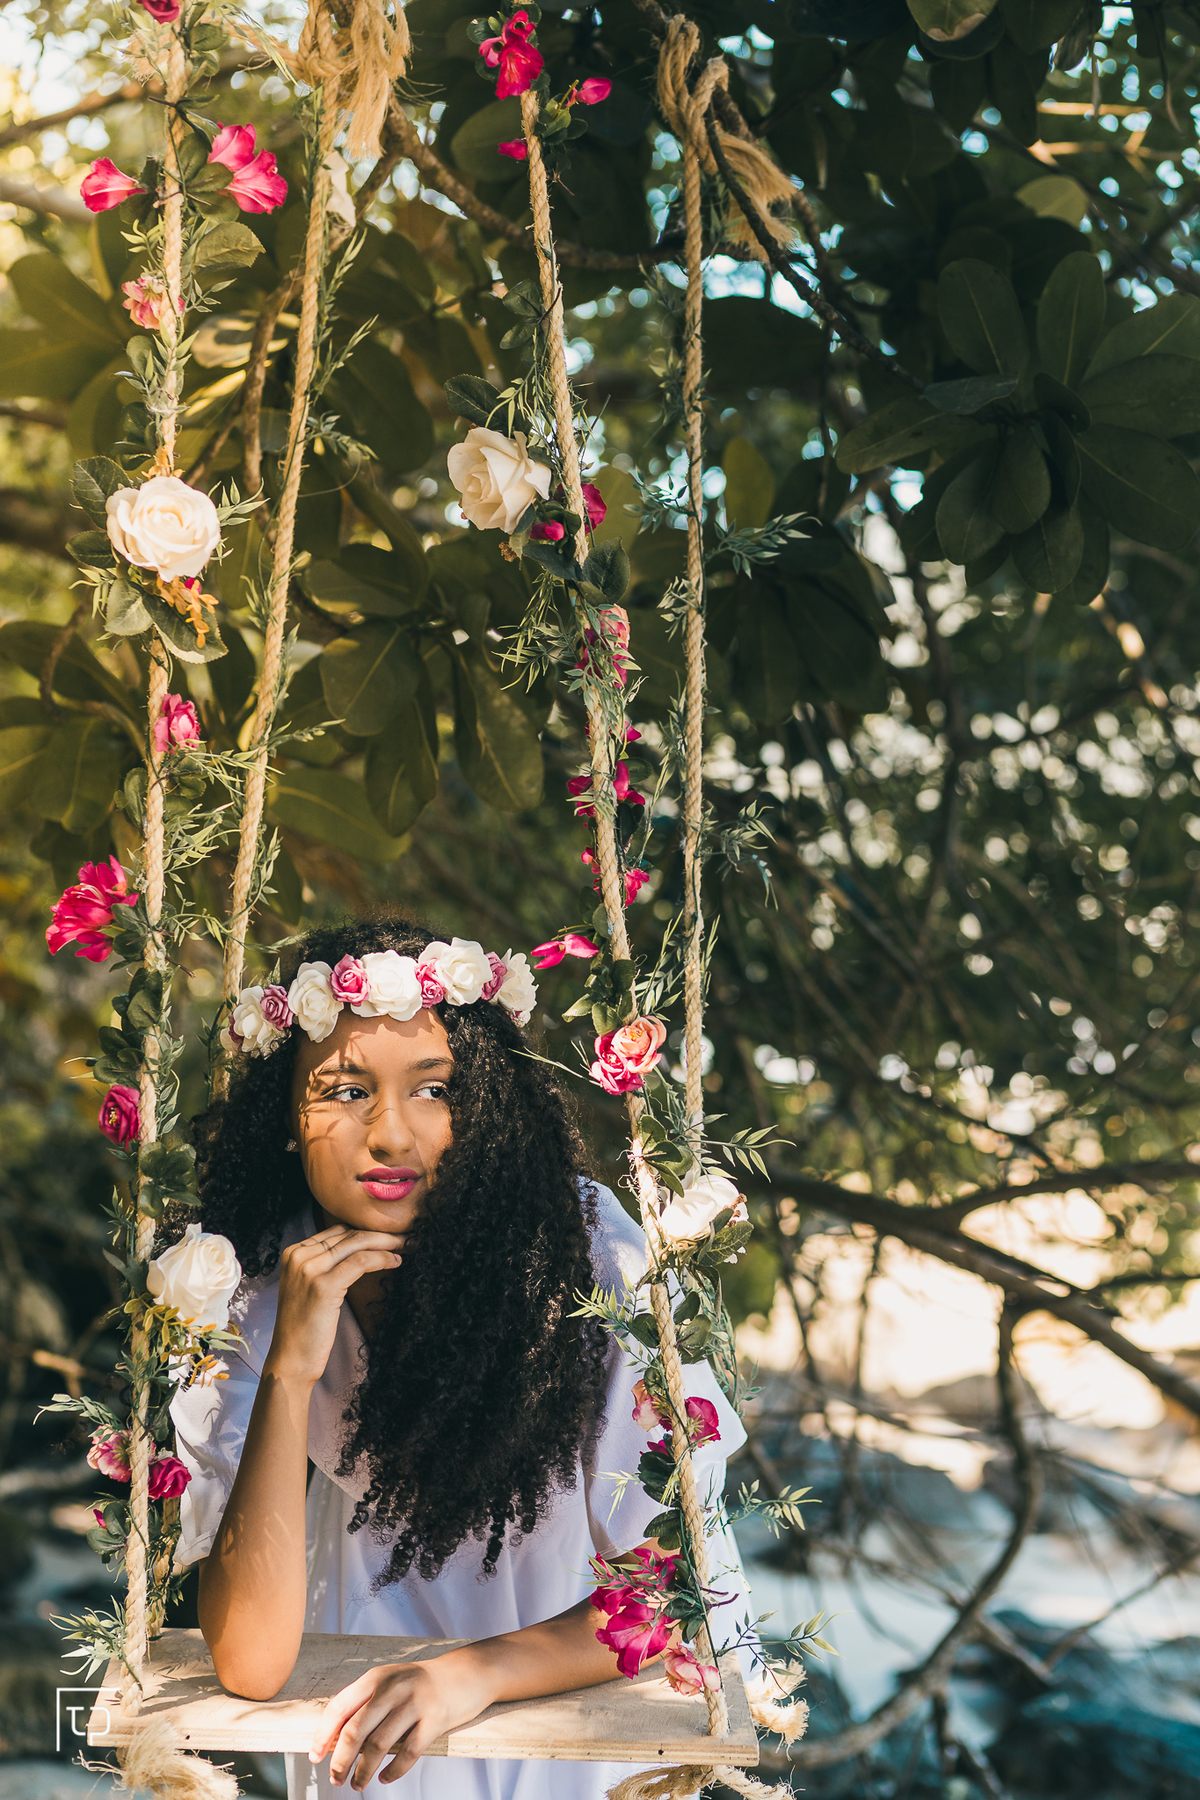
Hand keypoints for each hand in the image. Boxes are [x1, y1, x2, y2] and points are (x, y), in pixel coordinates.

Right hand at [263, 1225, 404, 1387]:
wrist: (291, 1359)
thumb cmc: (305, 1327)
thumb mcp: (308, 1287)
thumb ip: (324, 1264)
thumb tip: (360, 1248)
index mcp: (293, 1252)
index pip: (338, 1231)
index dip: (367, 1230)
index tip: (389, 1235)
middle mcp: (298, 1255)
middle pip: (349, 1234)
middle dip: (381, 1234)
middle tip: (405, 1236)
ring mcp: (309, 1269)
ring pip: (357, 1243)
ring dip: (387, 1243)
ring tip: (406, 1247)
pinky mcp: (323, 1286)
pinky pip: (361, 1262)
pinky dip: (382, 1258)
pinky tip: (395, 1262)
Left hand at [310, 1654, 492, 1788]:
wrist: (463, 1674)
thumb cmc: (418, 1685)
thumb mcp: (388, 1683)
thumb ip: (363, 1705)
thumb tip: (332, 1740)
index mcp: (375, 1678)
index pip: (339, 1707)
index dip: (323, 1735)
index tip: (314, 1757)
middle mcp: (393, 1687)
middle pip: (356, 1730)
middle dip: (340, 1760)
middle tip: (336, 1778)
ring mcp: (415, 1703)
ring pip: (379, 1746)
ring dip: (363, 1771)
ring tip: (358, 1784)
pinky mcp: (435, 1719)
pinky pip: (408, 1753)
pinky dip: (393, 1771)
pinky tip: (385, 1778)